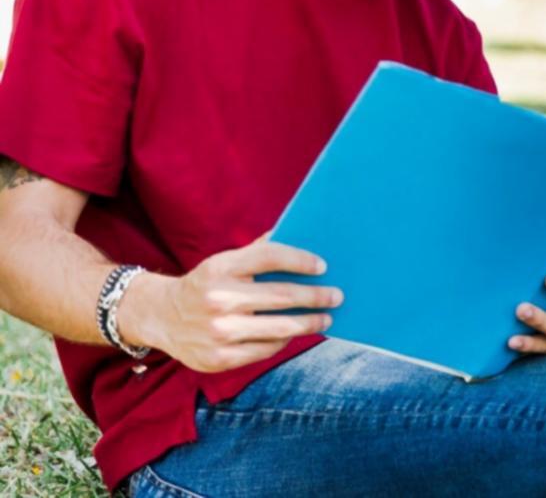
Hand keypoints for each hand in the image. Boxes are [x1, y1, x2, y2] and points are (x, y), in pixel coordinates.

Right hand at [119, 237, 340, 373]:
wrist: (159, 316)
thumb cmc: (205, 284)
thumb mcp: (223, 261)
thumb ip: (258, 252)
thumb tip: (300, 235)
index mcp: (221, 268)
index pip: (270, 257)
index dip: (301, 260)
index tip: (323, 266)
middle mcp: (219, 299)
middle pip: (281, 296)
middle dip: (315, 297)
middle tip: (337, 296)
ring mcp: (218, 331)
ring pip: (279, 328)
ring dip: (309, 323)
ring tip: (326, 319)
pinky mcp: (219, 358)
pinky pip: (264, 350)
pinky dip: (283, 341)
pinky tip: (294, 334)